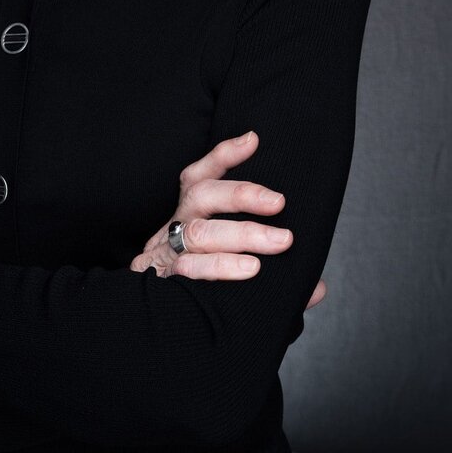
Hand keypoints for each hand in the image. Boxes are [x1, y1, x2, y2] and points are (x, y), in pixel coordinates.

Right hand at [130, 131, 325, 308]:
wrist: (152, 329)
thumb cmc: (202, 288)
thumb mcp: (234, 269)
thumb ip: (276, 271)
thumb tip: (317, 287)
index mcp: (192, 214)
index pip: (203, 174)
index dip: (226, 155)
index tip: (254, 140)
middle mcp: (177, 225)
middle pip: (202, 195)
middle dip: (242, 194)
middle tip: (280, 203)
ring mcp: (167, 253)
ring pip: (199, 233)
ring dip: (241, 235)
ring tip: (279, 243)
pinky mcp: (164, 282)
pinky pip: (189, 270)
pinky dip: (220, 269)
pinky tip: (250, 272)